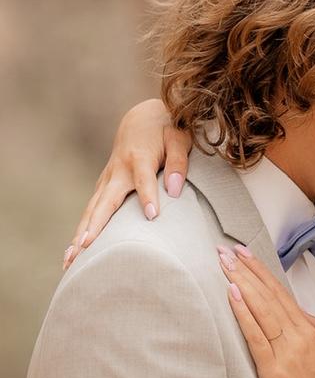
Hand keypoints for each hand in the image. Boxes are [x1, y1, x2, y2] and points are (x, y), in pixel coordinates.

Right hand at [65, 99, 191, 268]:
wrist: (142, 118)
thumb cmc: (167, 129)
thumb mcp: (179, 138)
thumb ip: (178, 162)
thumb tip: (174, 190)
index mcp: (141, 158)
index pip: (144, 180)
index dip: (148, 197)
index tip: (152, 216)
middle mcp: (119, 170)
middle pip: (106, 201)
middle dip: (96, 225)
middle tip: (86, 248)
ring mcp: (108, 178)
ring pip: (93, 209)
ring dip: (81, 233)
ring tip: (71, 259)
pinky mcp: (105, 184)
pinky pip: (92, 209)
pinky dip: (82, 229)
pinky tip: (74, 251)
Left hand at [219, 244, 314, 377]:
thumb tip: (298, 314)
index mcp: (313, 330)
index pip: (282, 294)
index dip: (262, 271)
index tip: (244, 254)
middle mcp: (300, 336)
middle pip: (269, 295)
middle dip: (247, 269)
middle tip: (226, 249)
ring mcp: (287, 352)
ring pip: (262, 309)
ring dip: (242, 282)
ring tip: (224, 263)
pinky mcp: (273, 370)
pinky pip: (256, 335)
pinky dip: (244, 313)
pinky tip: (233, 295)